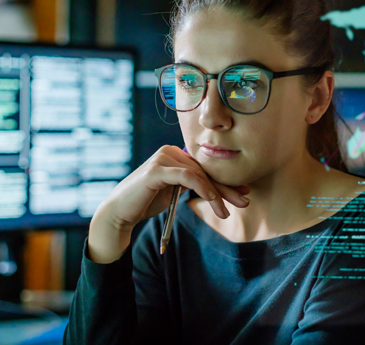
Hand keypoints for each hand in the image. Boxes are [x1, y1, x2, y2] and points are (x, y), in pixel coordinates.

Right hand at [88, 145, 249, 261]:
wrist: (120, 213)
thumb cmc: (146, 203)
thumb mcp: (174, 192)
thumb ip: (190, 184)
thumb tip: (217, 188)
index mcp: (174, 155)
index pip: (204, 168)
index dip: (225, 181)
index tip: (243, 193)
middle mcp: (169, 151)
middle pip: (205, 170)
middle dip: (226, 188)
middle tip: (245, 201)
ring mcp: (162, 158)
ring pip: (199, 175)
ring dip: (216, 194)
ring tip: (226, 212)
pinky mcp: (157, 169)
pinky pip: (188, 178)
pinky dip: (204, 190)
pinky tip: (214, 203)